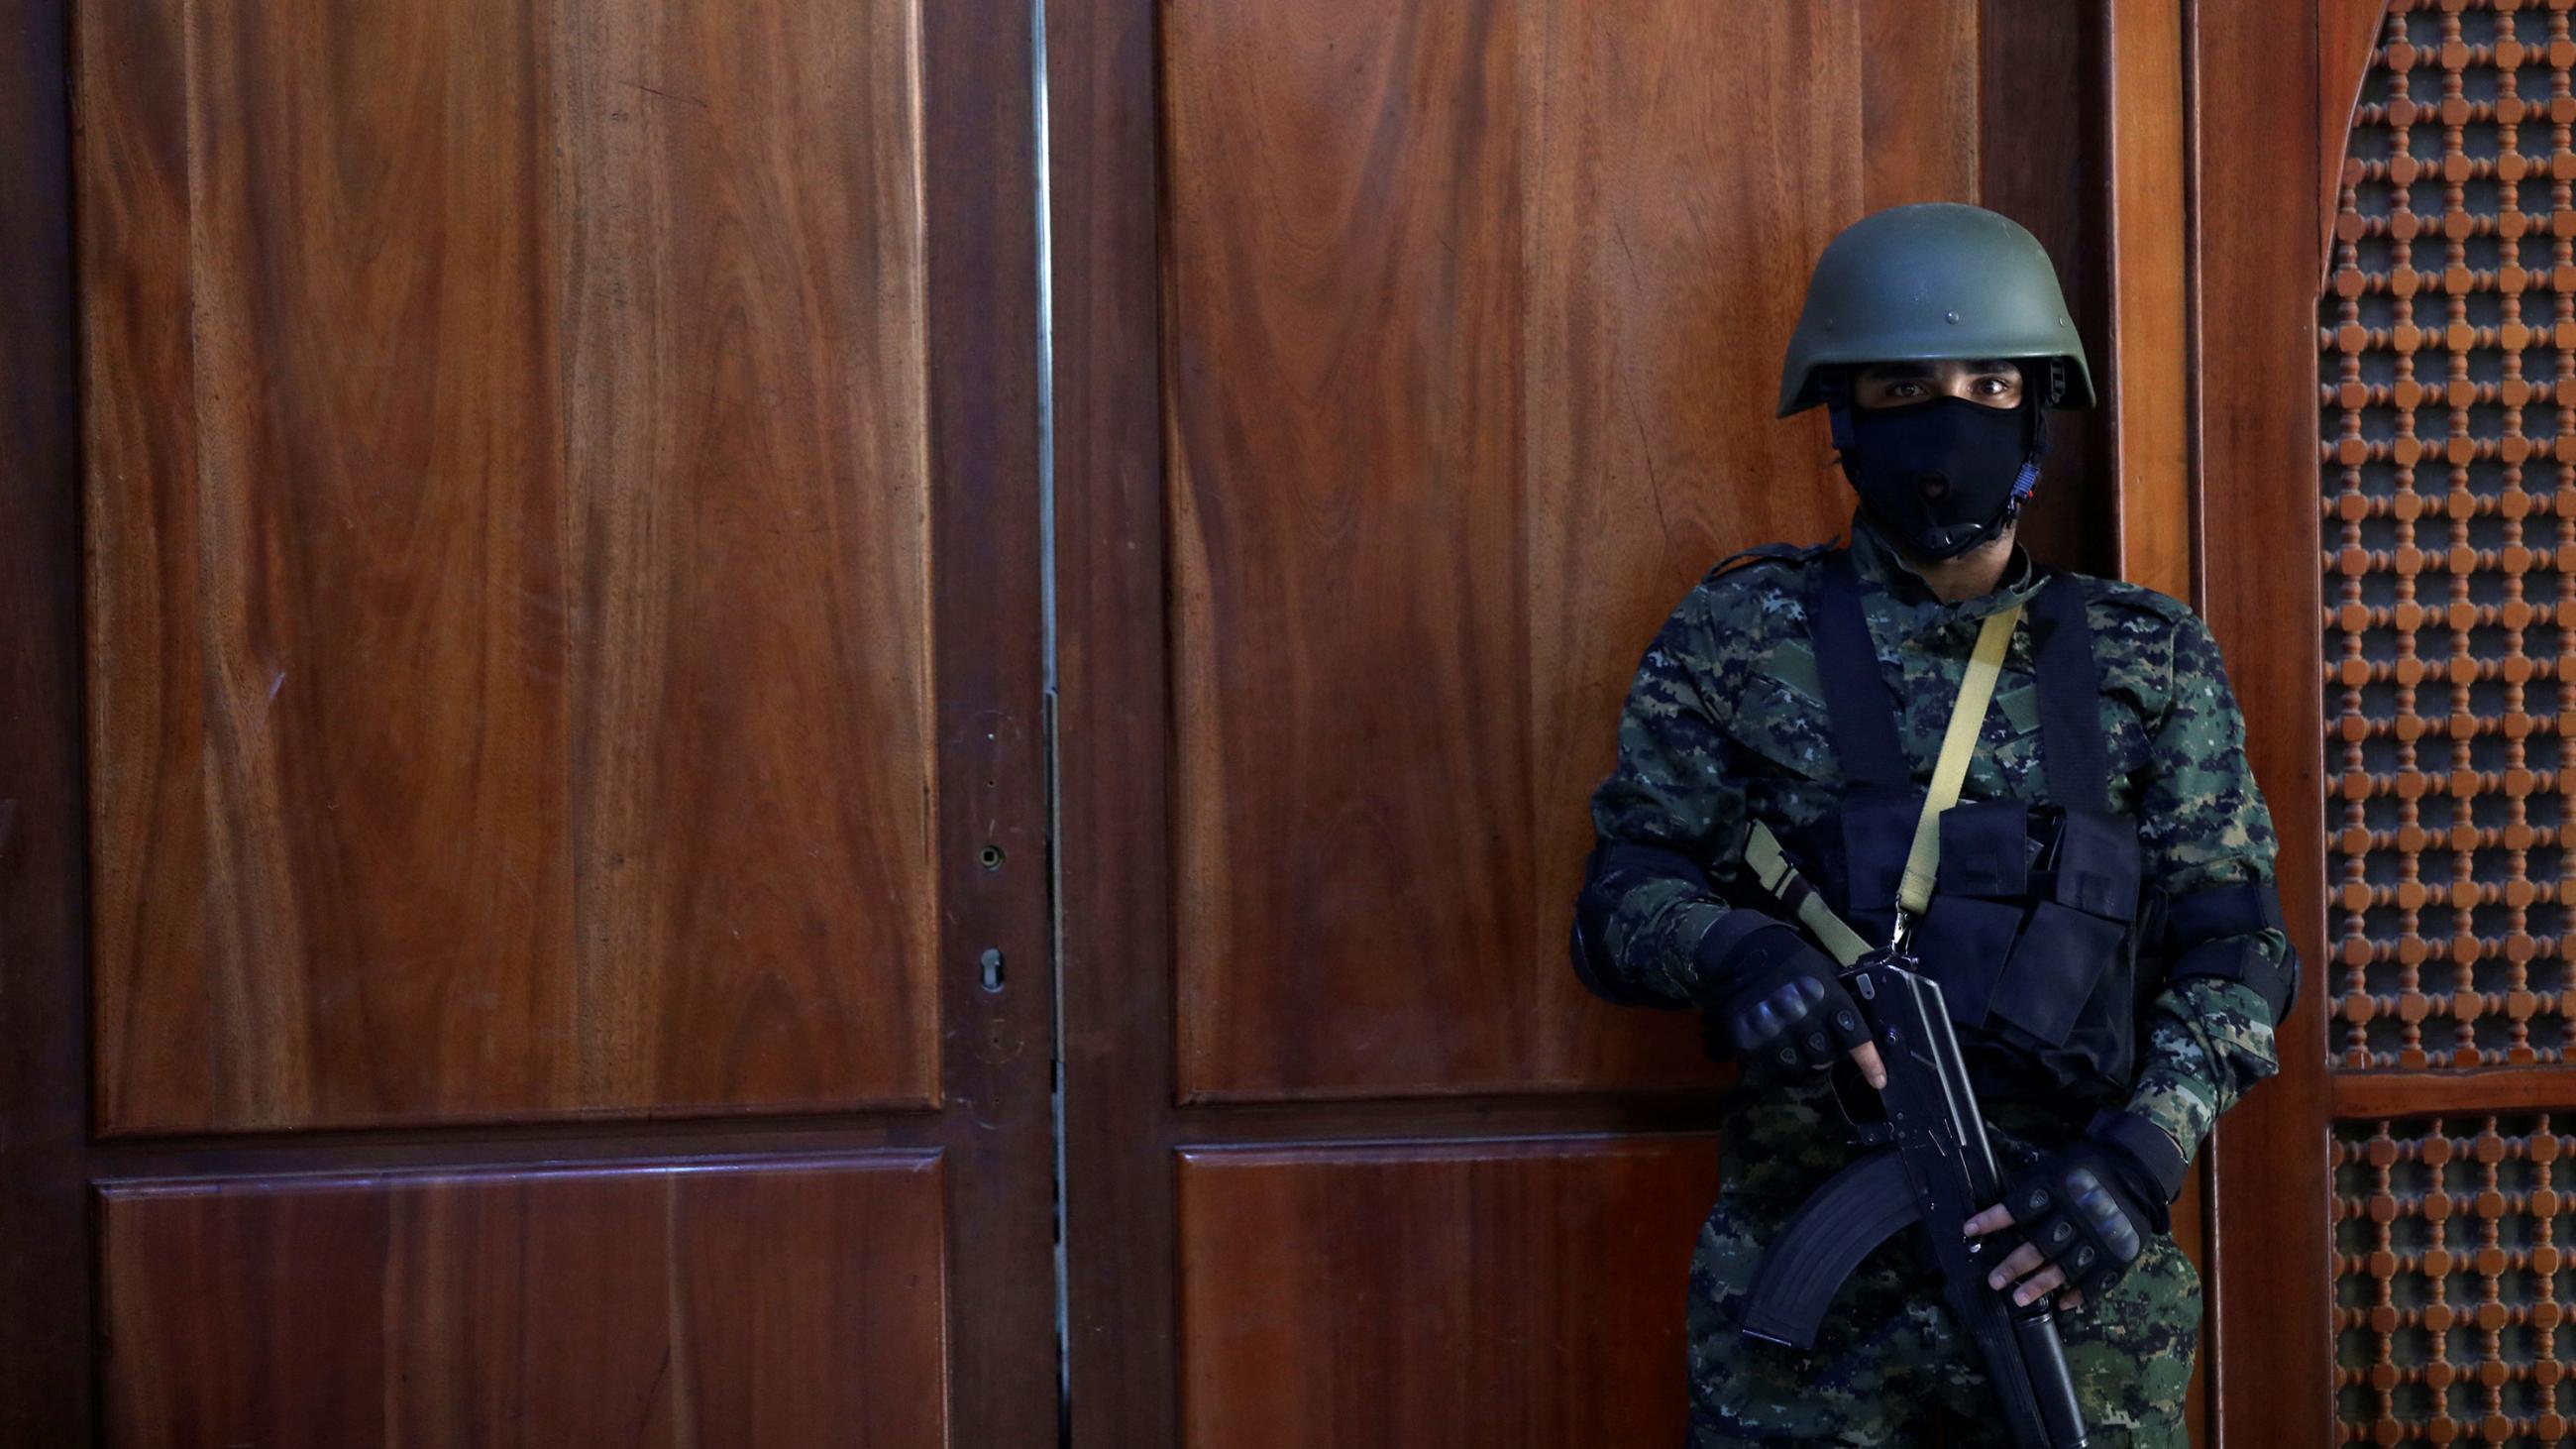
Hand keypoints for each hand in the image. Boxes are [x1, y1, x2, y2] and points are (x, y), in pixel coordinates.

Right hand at [1702, 923, 1885, 1088]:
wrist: (1742, 952)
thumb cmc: (1791, 961)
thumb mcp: (1824, 971)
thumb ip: (1841, 999)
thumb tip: (1862, 1025)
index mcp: (1828, 999)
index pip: (1856, 1038)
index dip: (1870, 1062)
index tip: (1879, 1080)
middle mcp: (1804, 1018)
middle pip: (1825, 1057)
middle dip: (1826, 1053)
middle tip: (1819, 1041)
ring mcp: (1776, 1031)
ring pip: (1800, 1066)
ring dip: (1803, 1057)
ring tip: (1796, 1040)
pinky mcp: (1752, 1040)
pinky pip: (1774, 1063)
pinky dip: (1779, 1056)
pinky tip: (1776, 1039)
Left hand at [1961, 1121, 2177, 1306]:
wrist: (2135, 1168)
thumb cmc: (2084, 1169)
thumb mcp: (2054, 1169)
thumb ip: (2031, 1190)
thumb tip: (1997, 1214)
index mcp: (2058, 1190)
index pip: (2019, 1207)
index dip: (1993, 1219)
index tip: (1969, 1230)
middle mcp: (2077, 1215)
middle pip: (2041, 1245)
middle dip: (2015, 1265)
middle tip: (1994, 1281)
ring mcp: (2100, 1237)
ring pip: (2066, 1267)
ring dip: (2041, 1285)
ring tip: (2018, 1299)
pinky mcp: (2119, 1253)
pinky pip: (2099, 1280)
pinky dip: (2080, 1294)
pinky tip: (2062, 1305)